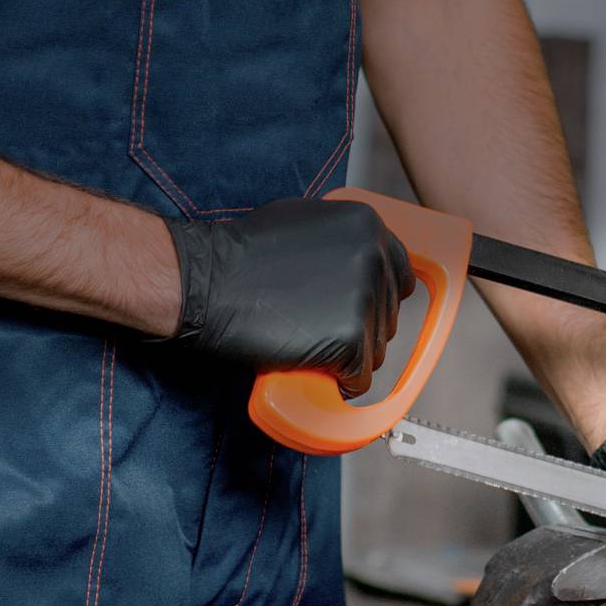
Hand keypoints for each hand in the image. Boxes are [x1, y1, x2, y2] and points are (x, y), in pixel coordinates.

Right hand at [165, 198, 412, 395]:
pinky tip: (320, 374)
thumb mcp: (306, 221)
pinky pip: (359, 377)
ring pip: (377, 349)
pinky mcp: (349, 338)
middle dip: (361, 329)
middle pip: (388, 315)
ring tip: (313, 349)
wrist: (206, 281)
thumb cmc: (243, 253)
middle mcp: (374, 257)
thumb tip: (363, 262)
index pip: (399, 275)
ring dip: (350, 357)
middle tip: (322, 333)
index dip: (378, 299)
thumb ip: (343, 239)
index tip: (359, 313)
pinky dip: (341, 383)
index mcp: (368, 227)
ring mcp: (363, 298)